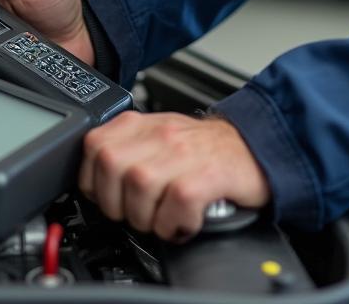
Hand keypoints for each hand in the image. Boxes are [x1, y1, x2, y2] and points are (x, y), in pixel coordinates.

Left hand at [79, 112, 270, 240]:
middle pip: (110, 165)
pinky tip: (184, 222)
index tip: (108, 197)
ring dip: (146, 217)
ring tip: (163, 218)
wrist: (255, 147)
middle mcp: (161, 133)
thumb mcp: (160, 139)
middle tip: (135, 213)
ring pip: (139, 185)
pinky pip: (176, 203)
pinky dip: (175, 224)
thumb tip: (95, 182)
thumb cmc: (206, 150)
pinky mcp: (207, 175)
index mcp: (143, 125)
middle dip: (115, 202)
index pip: (94, 145)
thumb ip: (127, 151)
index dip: (93, 180)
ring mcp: (184, 152)